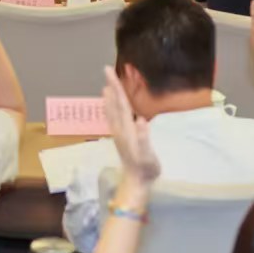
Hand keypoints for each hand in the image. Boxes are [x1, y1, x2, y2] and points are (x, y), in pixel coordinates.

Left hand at [101, 67, 161, 185]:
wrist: (136, 182)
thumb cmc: (145, 168)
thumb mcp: (147, 154)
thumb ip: (144, 138)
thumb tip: (141, 120)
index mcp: (126, 129)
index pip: (121, 103)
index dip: (116, 87)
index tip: (110, 72)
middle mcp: (120, 128)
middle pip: (114, 103)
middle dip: (111, 86)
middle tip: (106, 70)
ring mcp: (118, 133)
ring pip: (112, 110)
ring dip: (109, 97)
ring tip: (106, 85)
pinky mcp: (120, 138)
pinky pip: (113, 118)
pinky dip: (110, 109)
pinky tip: (109, 107)